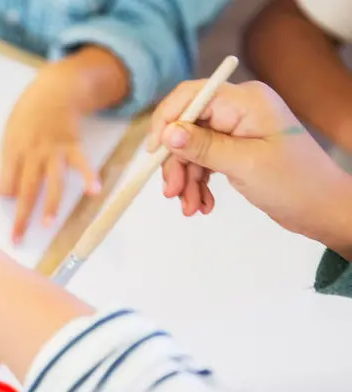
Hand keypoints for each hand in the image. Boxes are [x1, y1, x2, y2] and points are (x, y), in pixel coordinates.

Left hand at [0, 47, 127, 242]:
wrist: (54, 90)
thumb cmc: (28, 116)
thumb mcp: (9, 136)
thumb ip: (6, 166)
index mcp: (14, 149)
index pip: (8, 179)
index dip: (5, 199)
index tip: (5, 215)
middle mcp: (33, 152)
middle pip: (26, 187)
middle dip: (22, 214)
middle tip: (18, 238)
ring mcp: (54, 149)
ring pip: (52, 180)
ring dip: (51, 203)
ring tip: (48, 224)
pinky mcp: (73, 146)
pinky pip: (82, 163)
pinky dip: (89, 176)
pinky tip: (94, 190)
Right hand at [146, 80, 351, 252]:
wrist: (325, 209)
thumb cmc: (297, 184)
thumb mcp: (245, 165)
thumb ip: (203, 147)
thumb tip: (167, 133)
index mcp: (246, 100)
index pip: (191, 96)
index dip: (166, 121)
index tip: (154, 153)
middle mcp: (239, 108)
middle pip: (187, 126)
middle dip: (176, 161)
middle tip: (172, 192)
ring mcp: (237, 128)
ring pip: (192, 147)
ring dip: (187, 178)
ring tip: (190, 207)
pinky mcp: (236, 147)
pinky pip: (204, 159)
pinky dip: (198, 182)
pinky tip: (202, 203)